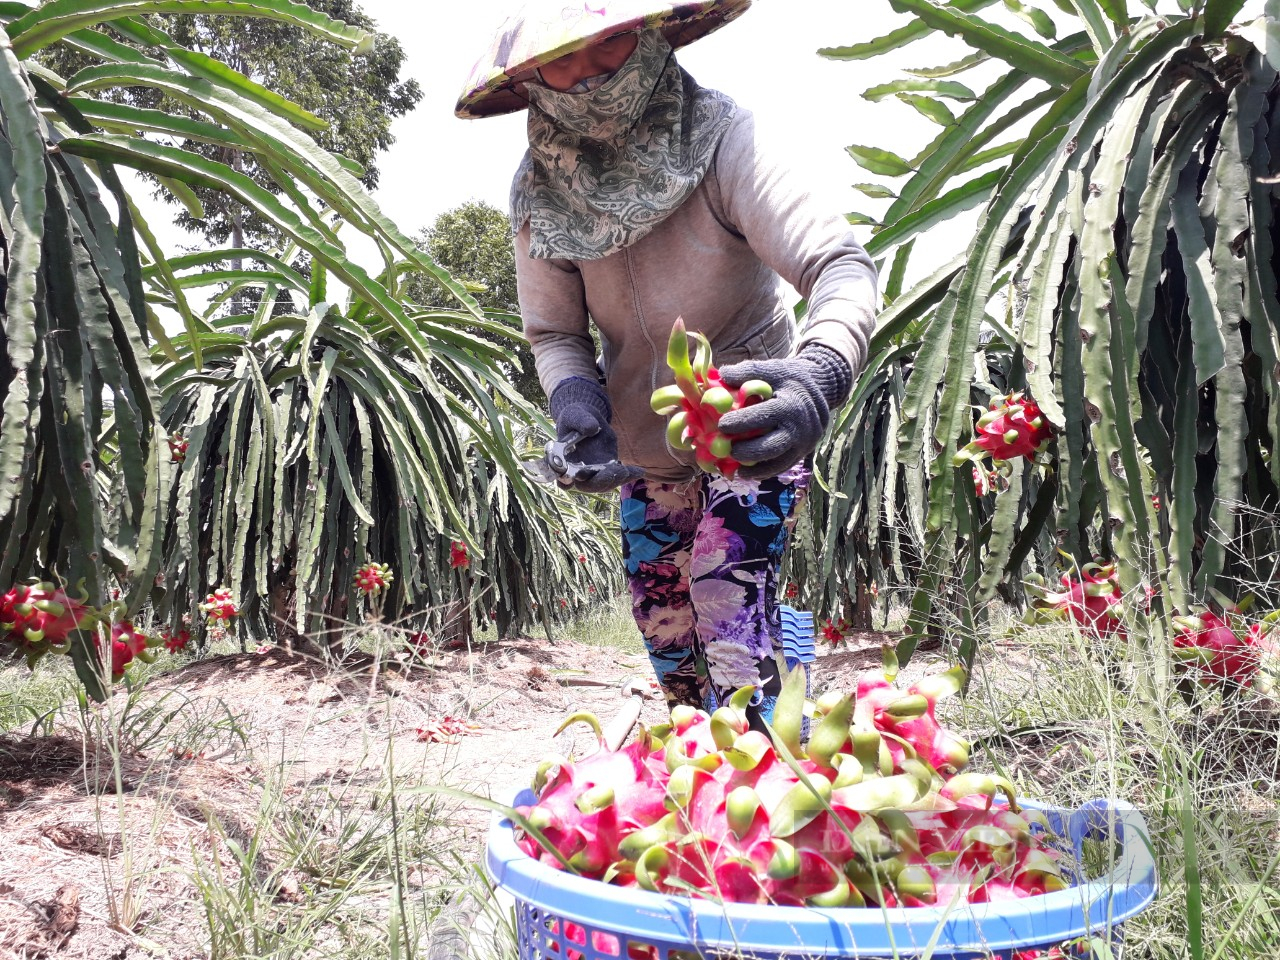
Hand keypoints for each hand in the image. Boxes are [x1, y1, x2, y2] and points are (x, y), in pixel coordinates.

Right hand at [548, 377, 644, 492]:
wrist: (586, 418)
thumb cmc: (575, 417)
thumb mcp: (575, 414)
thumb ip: (581, 421)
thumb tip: (591, 429)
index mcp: (563, 461)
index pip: (562, 477)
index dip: (567, 481)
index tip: (577, 478)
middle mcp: (577, 471)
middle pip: (587, 485)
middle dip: (601, 481)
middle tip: (617, 471)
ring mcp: (593, 472)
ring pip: (604, 483)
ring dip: (618, 479)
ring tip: (634, 472)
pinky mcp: (606, 468)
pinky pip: (616, 476)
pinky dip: (628, 475)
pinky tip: (640, 471)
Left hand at [716, 346, 852, 478]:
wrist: (821, 389)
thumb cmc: (790, 379)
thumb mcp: (772, 369)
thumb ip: (748, 371)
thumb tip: (722, 375)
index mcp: (790, 405)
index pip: (762, 417)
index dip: (740, 422)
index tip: (721, 425)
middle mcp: (799, 427)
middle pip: (770, 447)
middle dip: (746, 451)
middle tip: (726, 450)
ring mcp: (803, 443)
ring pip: (777, 463)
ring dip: (754, 468)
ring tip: (735, 467)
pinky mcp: (803, 453)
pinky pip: (782, 467)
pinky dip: (764, 472)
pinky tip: (747, 472)